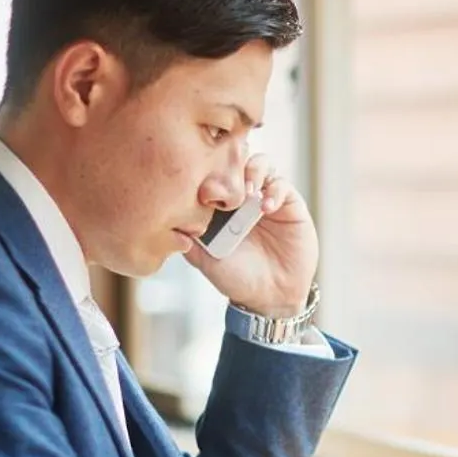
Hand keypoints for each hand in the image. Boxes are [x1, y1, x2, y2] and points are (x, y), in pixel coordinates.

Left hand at [182, 152, 318, 318]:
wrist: (269, 297)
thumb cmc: (237, 278)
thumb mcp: (205, 258)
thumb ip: (188, 237)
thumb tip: (168, 217)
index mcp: (221, 205)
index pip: (214, 172)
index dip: (208, 167)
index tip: (202, 181)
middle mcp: (243, 197)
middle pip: (237, 159)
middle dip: (231, 163)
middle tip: (228, 182)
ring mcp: (266, 198)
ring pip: (261, 164)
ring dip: (254, 171)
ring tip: (249, 191)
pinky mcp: (290, 205)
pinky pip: (282, 185)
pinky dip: (274, 191)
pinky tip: (266, 208)